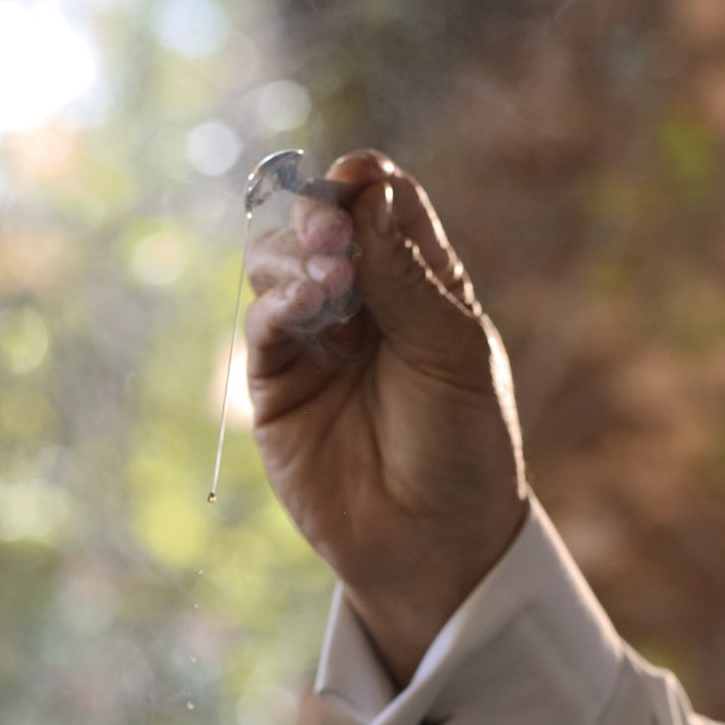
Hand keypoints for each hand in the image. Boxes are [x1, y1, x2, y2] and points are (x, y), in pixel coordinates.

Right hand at [243, 149, 528, 686]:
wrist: (436, 546)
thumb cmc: (463, 449)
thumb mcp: (453, 353)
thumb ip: (407, 276)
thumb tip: (364, 192)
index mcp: (419, 286)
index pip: (383, 207)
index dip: (365, 184)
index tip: (357, 178)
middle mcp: (363, 305)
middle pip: (321, 225)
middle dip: (321, 216)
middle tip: (333, 233)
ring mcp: (315, 343)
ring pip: (280, 266)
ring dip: (296, 256)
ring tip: (330, 277)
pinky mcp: (276, 387)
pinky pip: (261, 326)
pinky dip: (276, 302)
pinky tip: (305, 302)